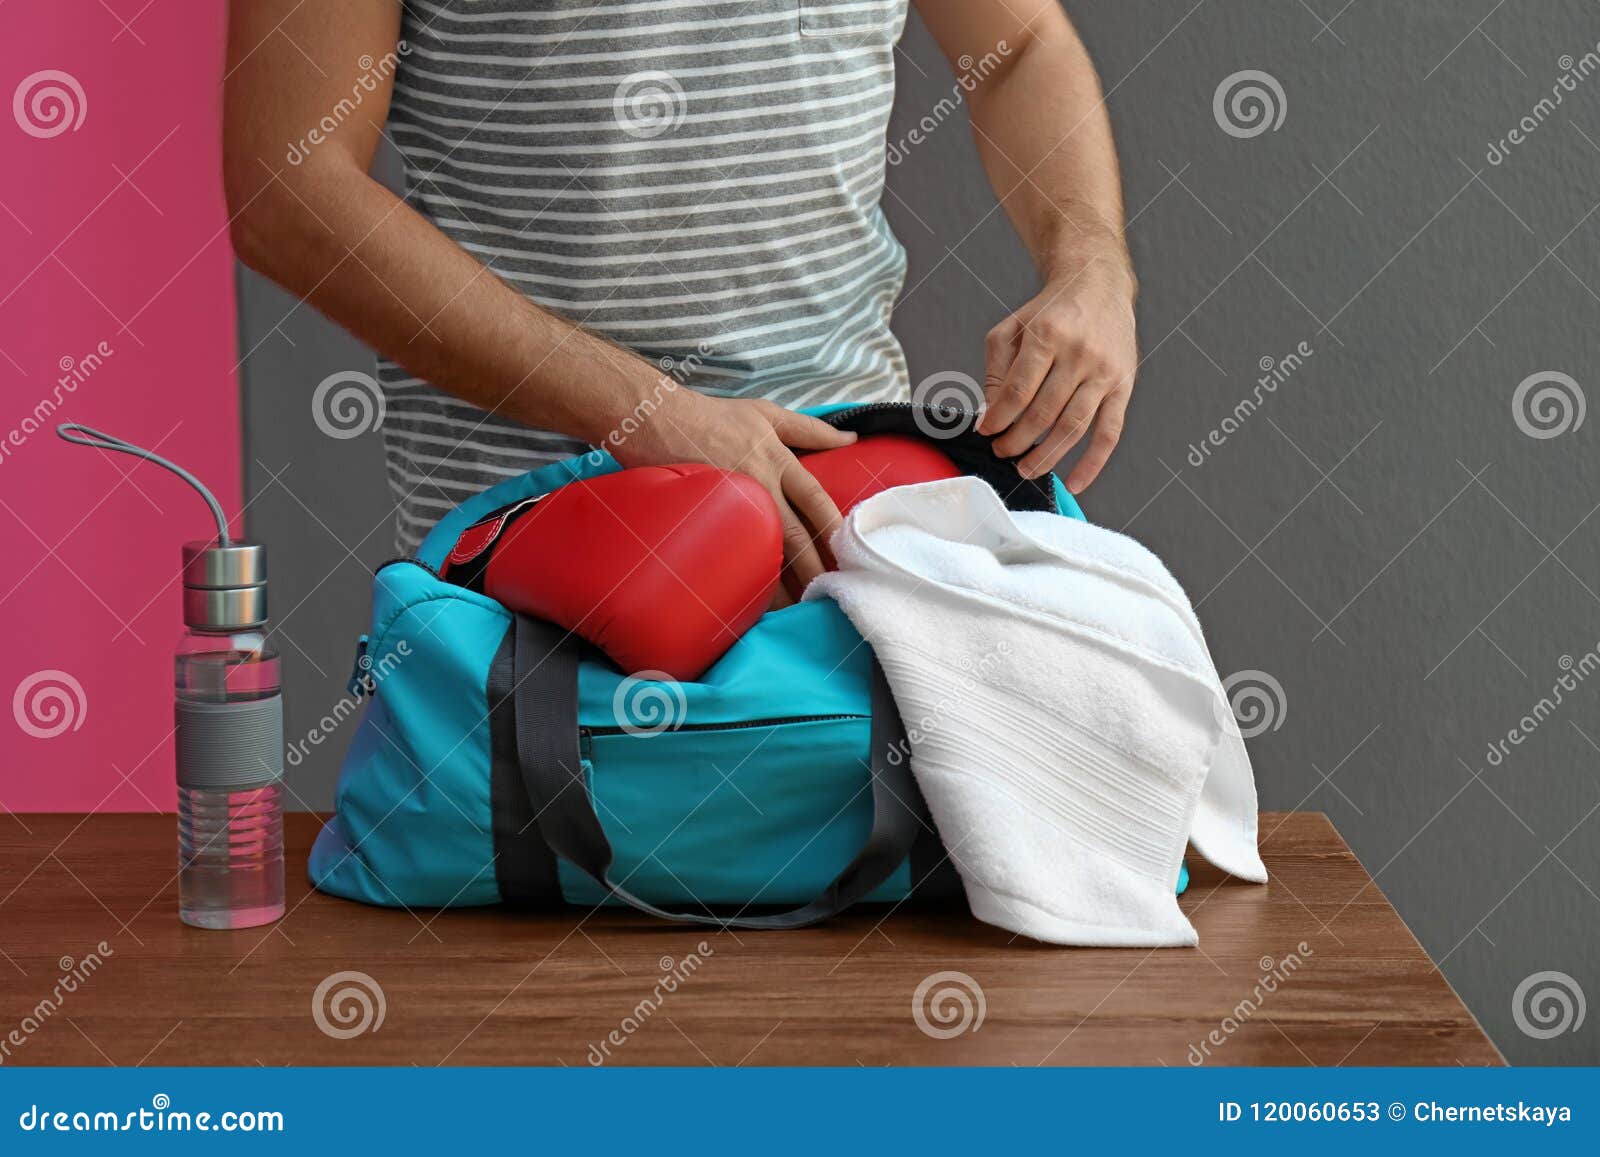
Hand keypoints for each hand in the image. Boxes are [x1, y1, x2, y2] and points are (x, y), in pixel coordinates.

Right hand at [610, 390, 855, 599]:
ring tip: (798, 607)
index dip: (834, 529)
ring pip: (765, 552)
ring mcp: (732, 506)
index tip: (848, 555)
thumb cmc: (712, 416)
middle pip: (796, 536)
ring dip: (783, 582)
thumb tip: (849, 438)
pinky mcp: (707, 519)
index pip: (816, 501)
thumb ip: (811, 429)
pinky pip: (732, 554)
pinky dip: (745, 577)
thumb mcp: (767, 413)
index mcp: (778, 461)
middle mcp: (761, 486)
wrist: (656, 420)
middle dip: (814, 568)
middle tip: (829, 594)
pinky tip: (755, 598)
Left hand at [976, 257, 1137, 492]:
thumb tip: (991, 412)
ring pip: (1073, 426)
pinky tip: (1075, 482)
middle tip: (1002, 452)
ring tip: (1025, 469)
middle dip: (1017, 440)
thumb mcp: (1012, 328)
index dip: (998, 418)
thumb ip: (997, 368)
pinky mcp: (1124, 386)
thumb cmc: (1050, 311)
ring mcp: (1104, 372)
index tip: (986, 432)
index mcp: (1048, 335)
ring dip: (1047, 455)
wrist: (1098, 286)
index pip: (1018, 390)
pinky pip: (1110, 433)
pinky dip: (1093, 463)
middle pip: (1044, 412)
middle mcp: (1079, 353)